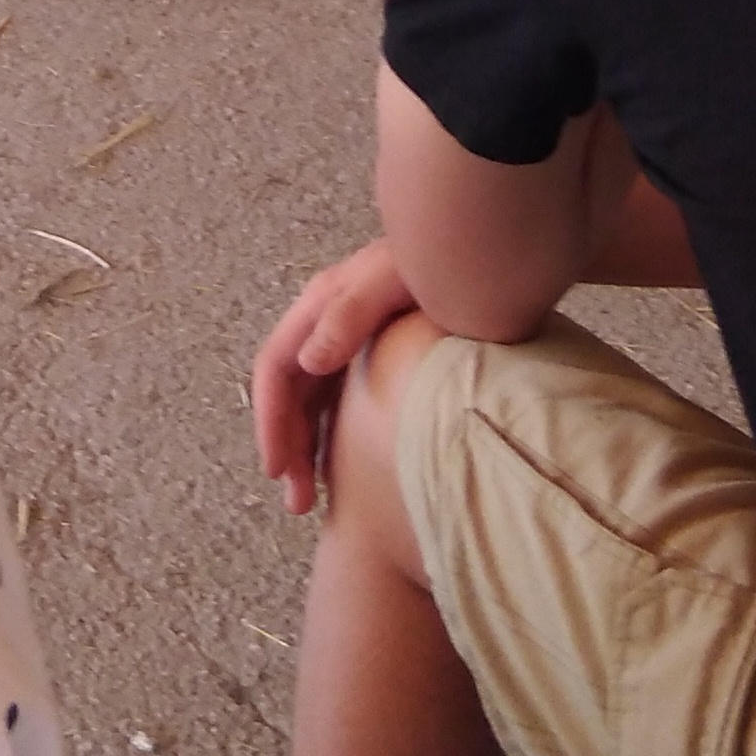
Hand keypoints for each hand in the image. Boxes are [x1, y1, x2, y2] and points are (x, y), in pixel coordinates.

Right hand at [253, 239, 413, 514]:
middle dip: (287, 447)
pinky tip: (342, 468)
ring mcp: (350, 338)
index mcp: (322, 304)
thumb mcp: (393, 278)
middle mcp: (327, 322)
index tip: (277, 471)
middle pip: (290, 392)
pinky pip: (339, 401)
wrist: (484, 250)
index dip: (271, 420)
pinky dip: (331, 436)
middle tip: (299, 504)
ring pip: (312, 401)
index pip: (276, 367)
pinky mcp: (376, 353)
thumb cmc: (440, 262)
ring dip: (306, 448)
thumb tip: (308, 361)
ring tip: (312, 501)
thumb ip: (351, 314)